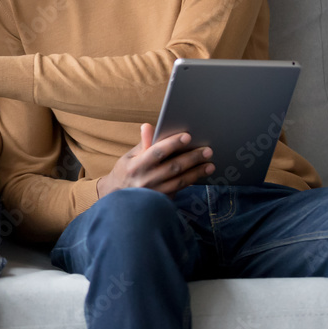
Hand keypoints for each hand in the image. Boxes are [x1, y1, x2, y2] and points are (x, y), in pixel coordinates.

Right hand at [96, 123, 214, 197]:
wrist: (117, 199)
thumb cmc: (126, 173)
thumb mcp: (129, 157)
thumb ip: (143, 143)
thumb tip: (148, 126)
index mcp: (136, 165)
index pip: (157, 152)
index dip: (173, 143)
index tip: (187, 136)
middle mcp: (146, 180)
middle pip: (173, 167)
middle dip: (192, 158)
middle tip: (207, 150)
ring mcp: (155, 193)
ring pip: (180, 181)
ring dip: (196, 173)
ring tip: (210, 165)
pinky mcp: (161, 202)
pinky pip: (179, 191)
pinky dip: (191, 182)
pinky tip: (200, 176)